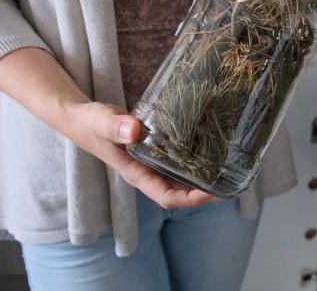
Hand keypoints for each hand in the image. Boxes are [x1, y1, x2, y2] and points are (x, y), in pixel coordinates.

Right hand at [64, 102, 216, 208]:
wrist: (83, 118)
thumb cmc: (90, 122)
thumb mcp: (101, 122)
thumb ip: (115, 126)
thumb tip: (136, 130)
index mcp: (137, 174)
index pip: (166, 196)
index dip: (190, 198)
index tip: (211, 192)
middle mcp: (148, 173)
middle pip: (181, 192)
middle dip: (206, 192)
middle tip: (233, 183)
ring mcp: (153, 163)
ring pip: (182, 178)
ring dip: (204, 178)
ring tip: (231, 170)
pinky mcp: (157, 150)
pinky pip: (180, 161)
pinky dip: (196, 160)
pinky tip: (214, 151)